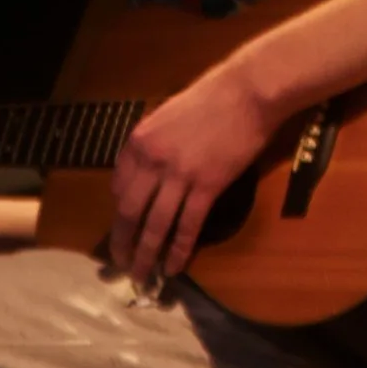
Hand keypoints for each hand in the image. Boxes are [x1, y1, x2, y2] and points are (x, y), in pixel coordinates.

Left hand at [105, 62, 278, 286]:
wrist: (248, 91)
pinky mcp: (208, 187)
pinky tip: (174, 267)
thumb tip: (148, 174)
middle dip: (122, 242)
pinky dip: (178, 250)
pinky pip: (187, 226)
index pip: (118, 186)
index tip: (124, 227)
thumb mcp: (168, 116)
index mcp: (139, 141)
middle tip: (121, 264)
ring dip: (146, 254)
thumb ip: (153, 146)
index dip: (119, 212)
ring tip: (142, 276)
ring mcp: (180, 175)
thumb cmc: (212, 97)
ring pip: (155, 225)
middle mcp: (152, 161)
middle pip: (129, 211)